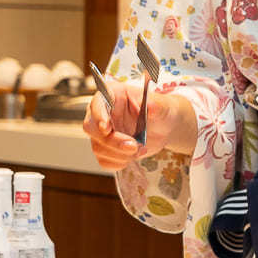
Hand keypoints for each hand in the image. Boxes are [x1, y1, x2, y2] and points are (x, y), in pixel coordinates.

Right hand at [82, 80, 197, 170]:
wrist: (165, 127)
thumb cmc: (162, 110)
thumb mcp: (163, 106)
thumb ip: (156, 105)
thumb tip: (150, 105)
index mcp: (113, 95)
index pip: (97, 103)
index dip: (98, 116)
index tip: (106, 128)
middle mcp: (103, 112)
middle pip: (91, 128)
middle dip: (112, 141)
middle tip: (134, 146)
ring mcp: (102, 132)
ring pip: (98, 147)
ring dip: (120, 154)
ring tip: (141, 148)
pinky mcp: (106, 148)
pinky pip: (104, 161)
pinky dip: (120, 162)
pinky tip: (134, 155)